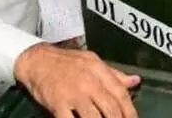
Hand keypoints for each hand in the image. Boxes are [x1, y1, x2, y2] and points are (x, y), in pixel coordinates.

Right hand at [14, 43, 138, 117]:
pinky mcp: (58, 104)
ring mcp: (73, 94)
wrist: (37, 60)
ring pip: (94, 117)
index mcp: (99, 71)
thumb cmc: (65, 62)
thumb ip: (114, 74)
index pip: (120, 93)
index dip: (130, 110)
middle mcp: (89, 82)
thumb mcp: (92, 61)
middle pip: (111, 108)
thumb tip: (135, 81)